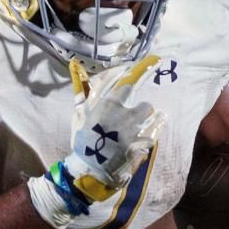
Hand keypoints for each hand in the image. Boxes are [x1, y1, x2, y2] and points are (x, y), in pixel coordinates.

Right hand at [31, 54, 167, 227]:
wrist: (88, 169)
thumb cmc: (82, 140)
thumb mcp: (79, 114)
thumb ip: (82, 90)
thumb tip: (74, 64)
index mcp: (108, 104)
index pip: (130, 80)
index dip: (144, 68)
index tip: (155, 59)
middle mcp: (125, 114)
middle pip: (144, 105)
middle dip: (143, 108)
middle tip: (139, 107)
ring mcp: (135, 130)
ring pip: (151, 117)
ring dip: (149, 119)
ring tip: (145, 123)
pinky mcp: (141, 145)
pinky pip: (154, 134)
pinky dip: (153, 133)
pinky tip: (150, 134)